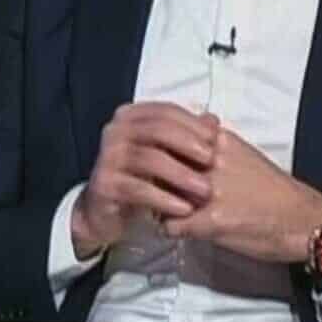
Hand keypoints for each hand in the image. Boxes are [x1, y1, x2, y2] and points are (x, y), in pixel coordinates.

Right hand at [71, 102, 217, 259]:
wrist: (106, 210)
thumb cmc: (141, 176)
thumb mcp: (165, 153)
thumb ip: (187, 135)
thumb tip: (213, 120)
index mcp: (129, 117)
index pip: (164, 111)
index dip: (192, 123)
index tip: (217, 138)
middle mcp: (114, 131)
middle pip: (157, 130)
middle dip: (189, 144)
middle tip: (213, 160)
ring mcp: (106, 157)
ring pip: (149, 159)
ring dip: (182, 174)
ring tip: (205, 190)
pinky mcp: (104, 185)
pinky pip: (139, 189)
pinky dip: (165, 198)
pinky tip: (185, 209)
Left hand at [163, 124, 321, 263]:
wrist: (301, 219)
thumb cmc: (272, 186)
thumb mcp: (244, 151)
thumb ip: (217, 138)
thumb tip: (201, 118)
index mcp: (219, 141)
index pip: (169, 135)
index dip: (159, 149)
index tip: (155, 157)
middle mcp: (212, 162)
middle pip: (160, 162)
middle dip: (153, 174)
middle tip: (154, 185)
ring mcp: (210, 192)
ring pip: (160, 193)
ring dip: (158, 201)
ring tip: (163, 208)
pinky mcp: (211, 222)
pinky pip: (170, 225)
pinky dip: (170, 229)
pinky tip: (178, 229)